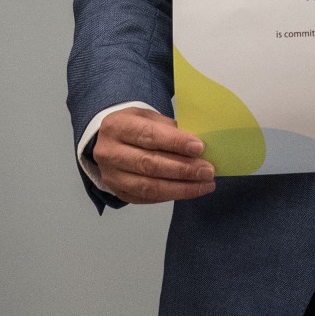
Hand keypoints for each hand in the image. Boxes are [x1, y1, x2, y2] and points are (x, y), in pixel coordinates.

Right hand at [94, 107, 216, 203]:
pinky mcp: (118, 192)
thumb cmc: (134, 127)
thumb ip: (170, 129)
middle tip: (208, 171)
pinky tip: (189, 191)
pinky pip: (147, 198)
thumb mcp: (149, 117)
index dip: (175, 143)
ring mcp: (111, 176)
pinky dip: (170, 195)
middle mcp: (109, 152)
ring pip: (148, 186)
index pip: (148, 135)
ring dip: (181, 188)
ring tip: (204, 185)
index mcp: (117, 126)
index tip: (199, 148)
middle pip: (149, 164)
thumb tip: (198, 147)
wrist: (106, 143)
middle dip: (183, 169)